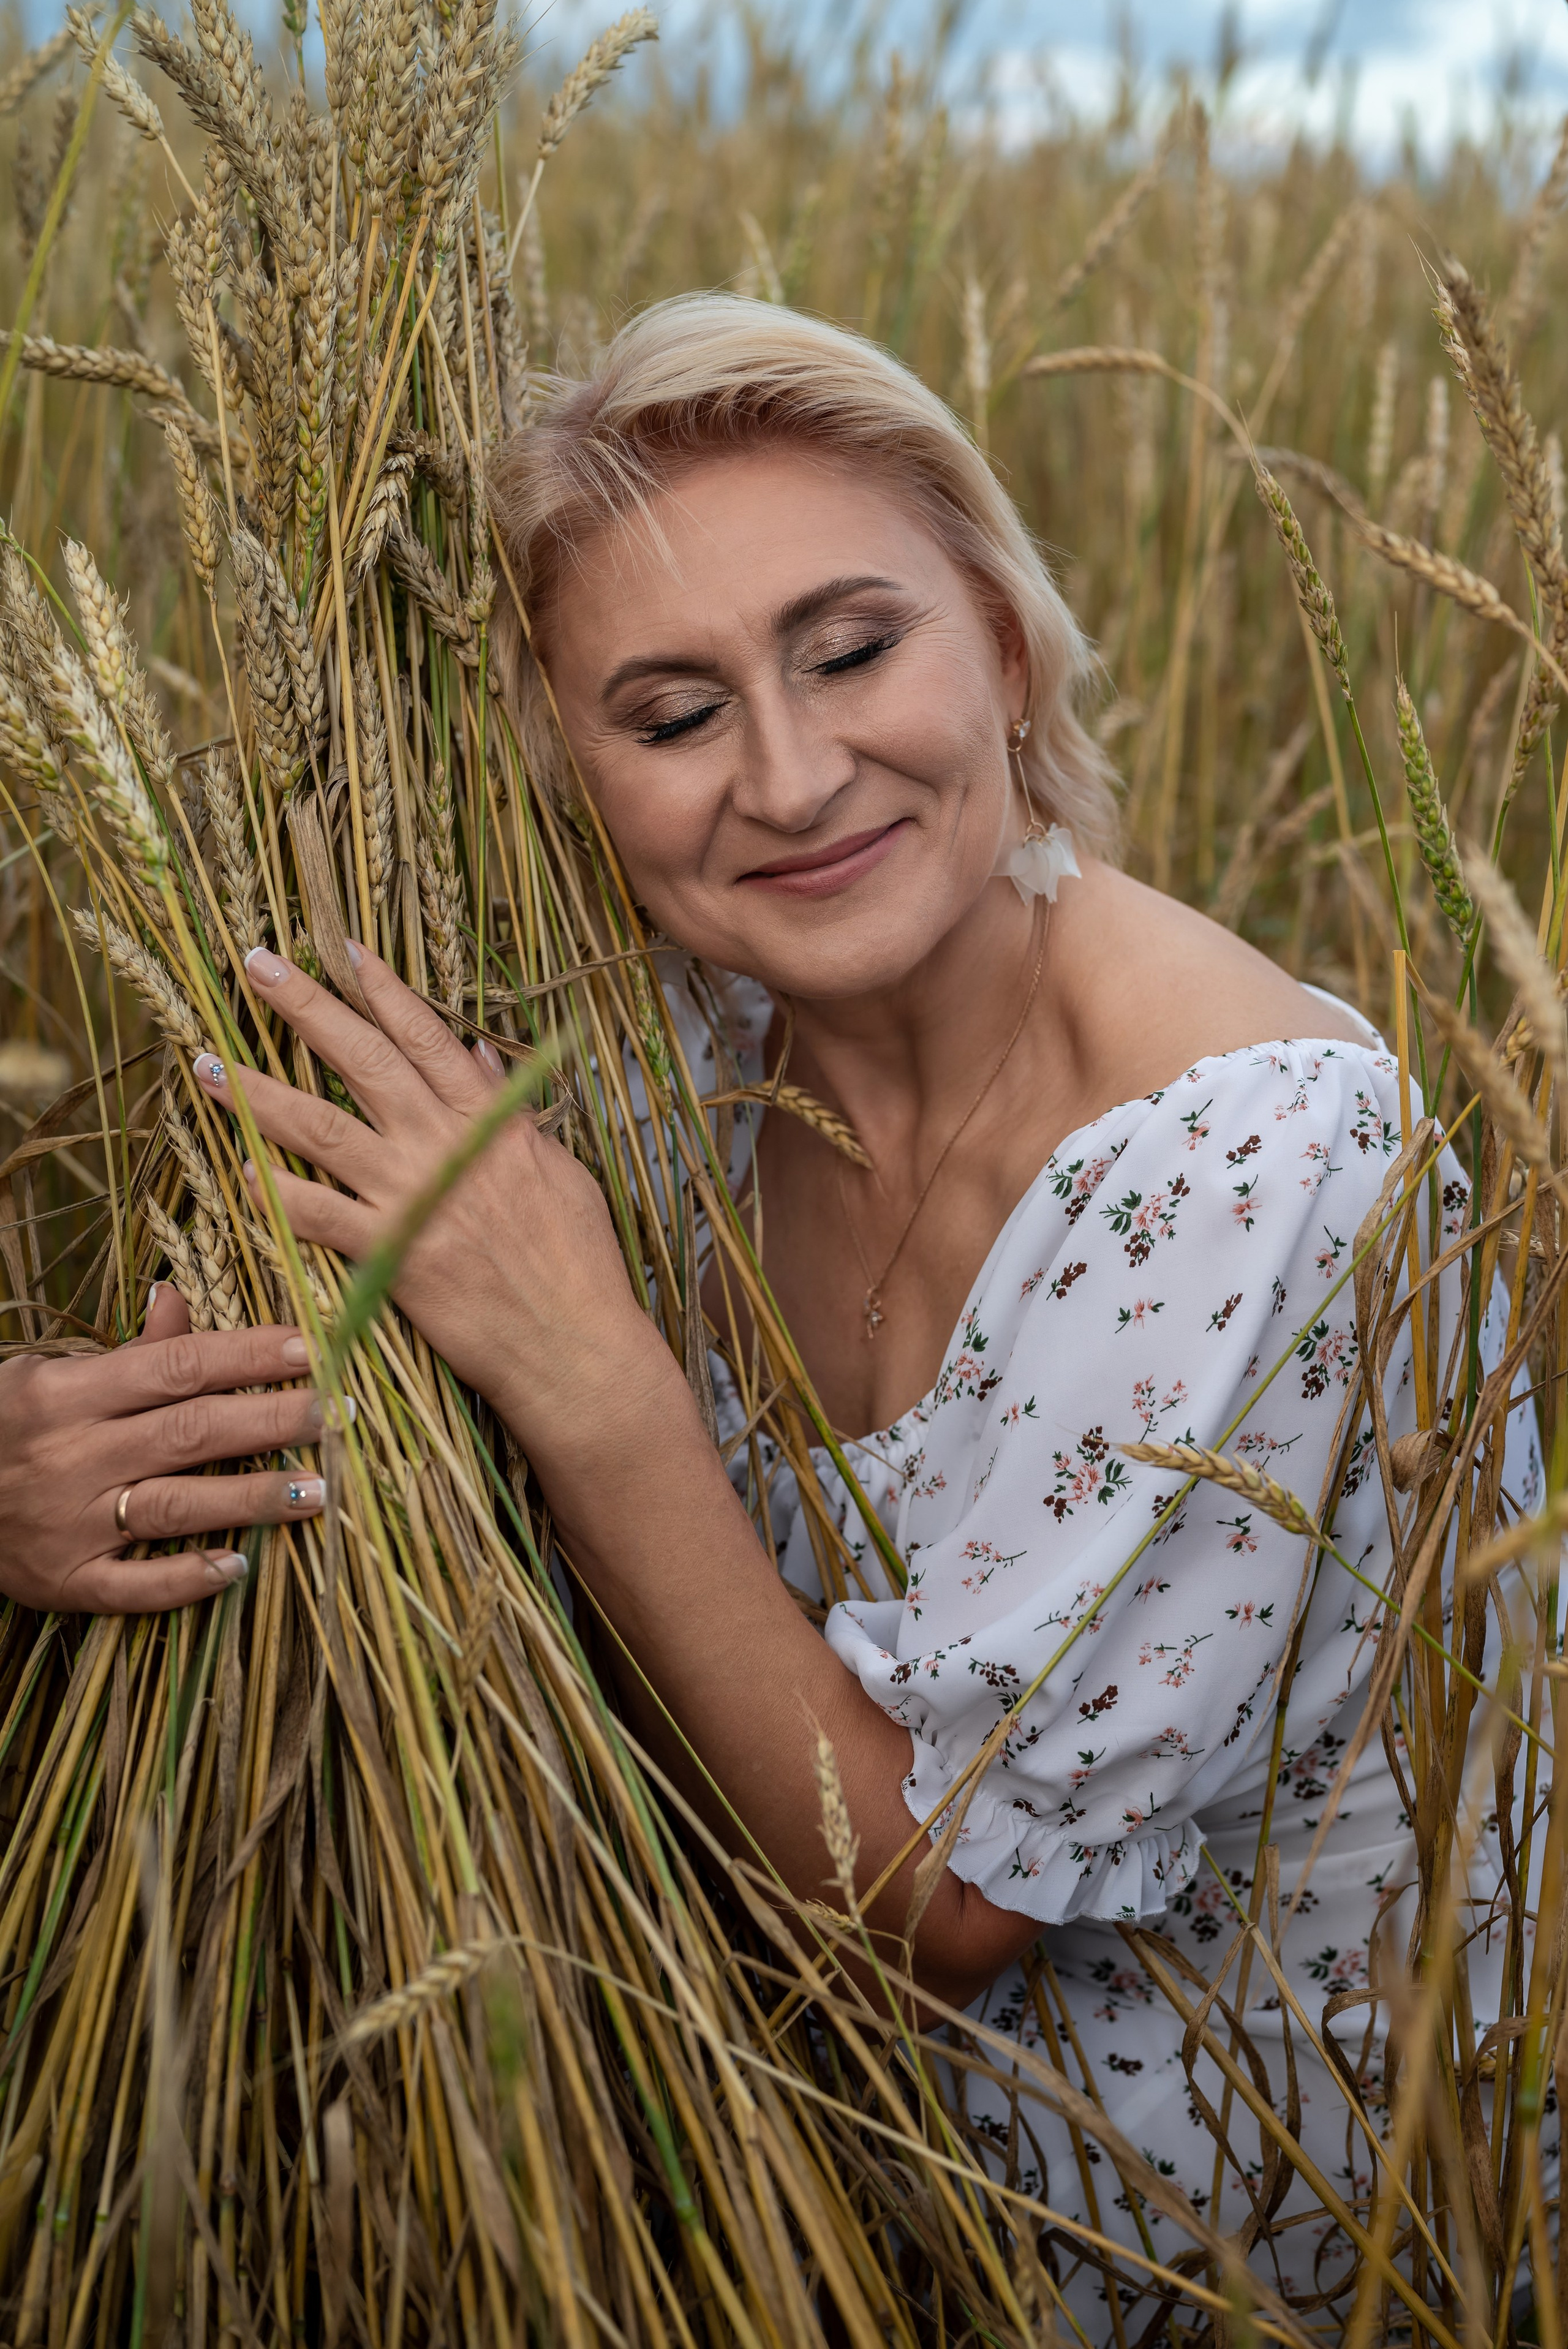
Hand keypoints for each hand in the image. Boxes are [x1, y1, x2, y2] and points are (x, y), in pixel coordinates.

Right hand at [0, 1285, 329, 1611]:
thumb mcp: (45, 1375)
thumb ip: (124, 1352)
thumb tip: (179, 1297)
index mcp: (68, 1395)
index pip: (177, 1366)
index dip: (249, 1355)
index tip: (314, 1347)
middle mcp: (73, 1458)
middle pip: (191, 1432)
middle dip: (273, 1420)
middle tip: (339, 1412)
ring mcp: (69, 1525)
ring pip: (176, 1507)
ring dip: (253, 1498)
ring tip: (319, 1491)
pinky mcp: (63, 1583)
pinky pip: (133, 1588)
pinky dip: (185, 1579)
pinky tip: (237, 1568)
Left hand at [193, 944, 660, 1455]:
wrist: (573, 1344)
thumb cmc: (579, 1264)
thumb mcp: (561, 1171)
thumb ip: (514, 1112)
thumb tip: (479, 1053)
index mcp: (492, 1123)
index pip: (426, 1037)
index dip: (383, 989)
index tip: (343, 949)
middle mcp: (446, 1148)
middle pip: (364, 1060)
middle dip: (306, 1007)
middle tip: (257, 966)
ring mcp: (413, 1198)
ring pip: (320, 1128)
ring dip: (258, 1093)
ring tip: (208, 1063)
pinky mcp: (389, 1254)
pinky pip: (314, 1215)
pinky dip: (273, 1194)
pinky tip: (233, 1174)